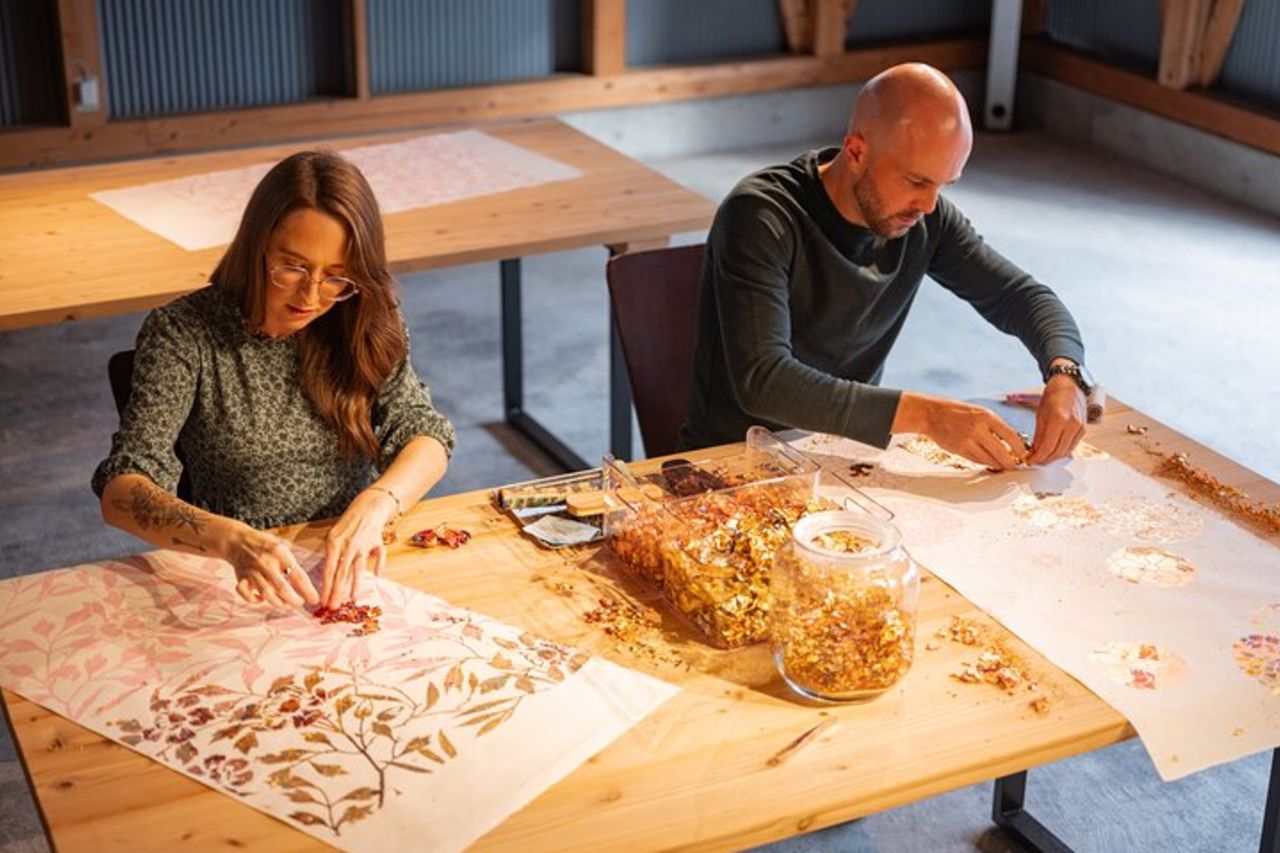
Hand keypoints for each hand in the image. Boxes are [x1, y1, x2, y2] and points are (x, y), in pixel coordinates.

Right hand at [225, 525, 318, 608]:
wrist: (237, 541)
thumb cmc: (264, 545)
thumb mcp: (282, 546)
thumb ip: (292, 562)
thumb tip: (307, 584)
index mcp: (279, 553)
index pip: (297, 574)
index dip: (307, 590)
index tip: (314, 599)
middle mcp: (266, 563)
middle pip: (282, 588)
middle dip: (294, 600)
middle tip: (300, 603)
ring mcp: (252, 572)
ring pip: (266, 594)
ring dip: (279, 603)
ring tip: (287, 604)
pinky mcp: (241, 579)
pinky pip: (246, 595)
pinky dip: (254, 600)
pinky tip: (262, 599)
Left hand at [320, 488, 395, 608]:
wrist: (367, 508)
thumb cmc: (347, 524)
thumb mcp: (333, 536)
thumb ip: (331, 555)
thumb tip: (328, 578)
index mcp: (334, 544)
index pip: (328, 570)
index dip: (326, 587)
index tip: (322, 601)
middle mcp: (348, 546)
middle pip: (342, 573)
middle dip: (337, 592)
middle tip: (334, 607)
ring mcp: (364, 544)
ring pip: (359, 568)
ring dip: (355, 584)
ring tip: (353, 599)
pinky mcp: (378, 543)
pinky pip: (379, 556)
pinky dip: (379, 565)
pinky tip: (376, 576)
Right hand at [895, 392, 1026, 469]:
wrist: (931, 414)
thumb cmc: (956, 412)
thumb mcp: (978, 411)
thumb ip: (993, 425)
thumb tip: (1009, 442)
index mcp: (986, 416)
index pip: (1010, 435)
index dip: (1019, 448)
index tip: (1024, 455)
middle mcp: (978, 428)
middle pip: (1001, 452)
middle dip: (1010, 462)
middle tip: (1015, 467)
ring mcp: (968, 440)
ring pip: (989, 459)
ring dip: (998, 465)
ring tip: (1003, 467)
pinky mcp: (959, 449)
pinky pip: (977, 460)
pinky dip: (985, 463)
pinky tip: (988, 463)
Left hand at [1027, 375, 1086, 464]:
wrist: (1070, 385)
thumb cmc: (1053, 395)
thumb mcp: (1040, 414)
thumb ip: (1039, 435)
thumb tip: (1034, 451)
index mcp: (1059, 419)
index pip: (1048, 447)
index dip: (1038, 457)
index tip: (1029, 460)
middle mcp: (1072, 425)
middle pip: (1058, 452)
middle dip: (1045, 460)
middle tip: (1034, 461)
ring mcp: (1080, 428)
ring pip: (1066, 451)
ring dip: (1053, 458)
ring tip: (1042, 458)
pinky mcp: (1083, 430)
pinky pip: (1072, 446)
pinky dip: (1062, 451)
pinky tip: (1052, 452)